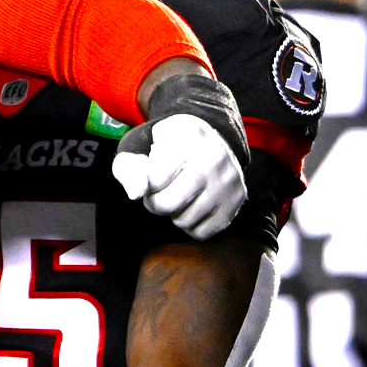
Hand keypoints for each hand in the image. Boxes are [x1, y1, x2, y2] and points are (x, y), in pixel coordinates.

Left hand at [112, 74, 249, 238]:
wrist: (208, 135)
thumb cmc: (165, 144)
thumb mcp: (141, 144)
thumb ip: (129, 167)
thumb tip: (136, 194)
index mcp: (185, 138)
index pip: (154, 180)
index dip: (145, 185)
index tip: (149, 177)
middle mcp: (213, 158)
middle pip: (169, 203)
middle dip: (154, 203)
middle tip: (157, 193)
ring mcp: (229, 179)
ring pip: (185, 221)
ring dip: (173, 214)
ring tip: (177, 195)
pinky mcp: (238, 197)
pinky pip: (205, 231)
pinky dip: (191, 225)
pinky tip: (191, 205)